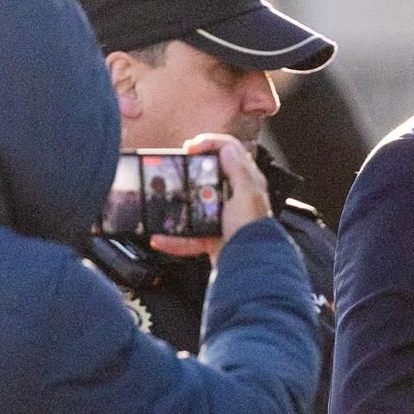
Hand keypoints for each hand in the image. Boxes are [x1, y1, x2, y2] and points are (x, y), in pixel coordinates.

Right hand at [148, 134, 274, 263]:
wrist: (249, 269)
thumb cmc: (252, 231)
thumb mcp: (246, 196)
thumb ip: (238, 171)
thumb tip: (227, 148)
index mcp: (247, 183)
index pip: (231, 151)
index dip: (210, 144)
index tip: (190, 148)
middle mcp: (236, 199)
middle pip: (209, 175)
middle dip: (189, 170)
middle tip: (174, 166)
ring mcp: (223, 218)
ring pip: (195, 206)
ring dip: (177, 206)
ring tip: (162, 200)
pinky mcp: (213, 238)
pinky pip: (189, 236)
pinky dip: (174, 239)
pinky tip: (161, 238)